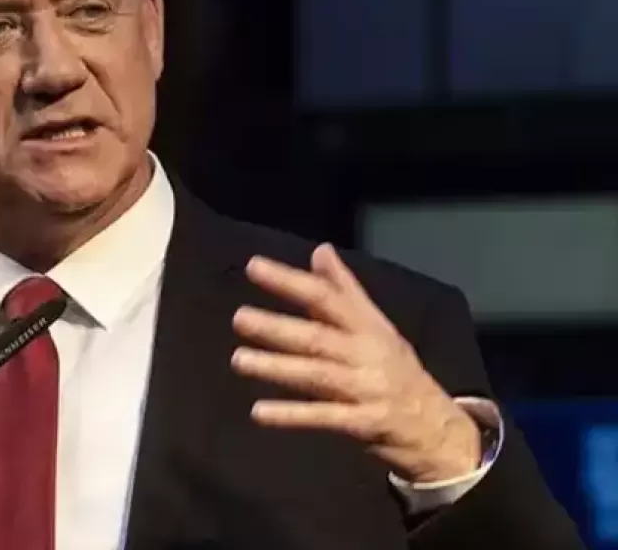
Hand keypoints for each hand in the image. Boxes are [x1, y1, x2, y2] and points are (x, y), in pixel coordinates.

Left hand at [230, 243, 480, 483]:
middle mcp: (368, 353)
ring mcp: (368, 389)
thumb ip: (344, 289)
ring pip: (317, 375)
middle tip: (239, 318)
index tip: (254, 267)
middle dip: (278, 327)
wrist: (439, 428)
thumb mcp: (377, 326)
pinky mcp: (366, 422)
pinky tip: (259, 412)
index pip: (326, 297)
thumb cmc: (397, 370)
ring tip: (239, 359)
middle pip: (318, 337)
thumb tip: (321, 249)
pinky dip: (292, 415)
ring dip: (277, 368)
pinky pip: (324, 417)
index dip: (291, 281)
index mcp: (369, 326)